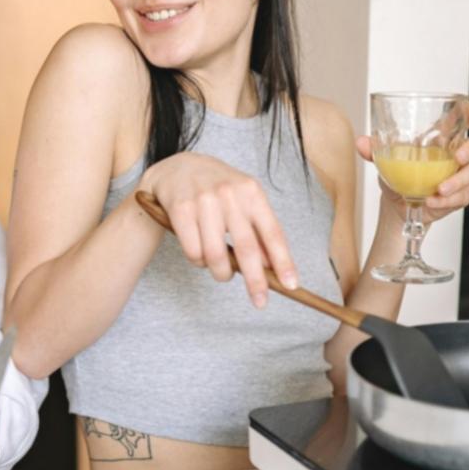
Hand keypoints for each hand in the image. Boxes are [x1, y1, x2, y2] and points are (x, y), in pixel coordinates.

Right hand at [138, 152, 297, 307]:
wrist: (176, 167)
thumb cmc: (216, 189)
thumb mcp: (243, 200)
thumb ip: (258, 229)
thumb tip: (271, 266)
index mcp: (251, 192)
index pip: (273, 232)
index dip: (283, 261)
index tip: (291, 285)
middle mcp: (230, 194)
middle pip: (247, 249)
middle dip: (255, 281)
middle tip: (260, 302)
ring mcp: (203, 201)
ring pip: (216, 256)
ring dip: (220, 273)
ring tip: (220, 272)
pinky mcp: (181, 210)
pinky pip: (193, 252)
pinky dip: (198, 262)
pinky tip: (200, 254)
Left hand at [356, 100, 468, 224]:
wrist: (397, 204)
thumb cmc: (398, 175)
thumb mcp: (385, 160)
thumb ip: (374, 150)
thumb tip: (361, 142)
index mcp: (442, 138)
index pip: (464, 119)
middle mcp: (456, 154)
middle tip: (458, 156)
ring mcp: (460, 175)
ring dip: (458, 180)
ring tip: (440, 188)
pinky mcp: (460, 195)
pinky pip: (464, 195)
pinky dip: (448, 200)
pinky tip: (432, 201)